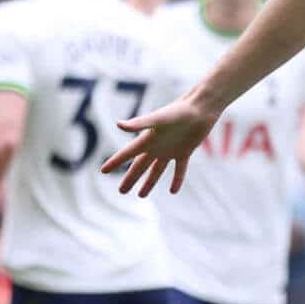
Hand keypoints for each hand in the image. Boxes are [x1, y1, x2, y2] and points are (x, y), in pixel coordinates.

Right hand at [100, 93, 220, 195]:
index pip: (127, 153)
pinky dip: (177, 179)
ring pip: (157, 170)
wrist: (201, 107)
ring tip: (141, 195)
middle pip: (140, 166)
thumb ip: (139, 123)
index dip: (115, 162)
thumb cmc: (179, 111)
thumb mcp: (158, 119)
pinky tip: (173, 191)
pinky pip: (179, 169)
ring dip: (149, 182)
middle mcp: (157, 145)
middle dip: (131, 178)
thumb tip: (118, 124)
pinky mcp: (185, 151)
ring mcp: (171, 149)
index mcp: (148, 139)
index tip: (103, 171)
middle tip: (121, 192)